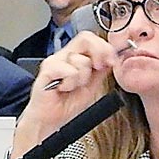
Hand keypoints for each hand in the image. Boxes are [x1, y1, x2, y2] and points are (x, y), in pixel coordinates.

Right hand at [12, 32, 117, 158]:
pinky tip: (63, 88)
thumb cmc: (66, 104)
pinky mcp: (47, 70)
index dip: (105, 47)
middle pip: (85, 38)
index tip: (111, 61)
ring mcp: (54, 61)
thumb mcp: (92, 86)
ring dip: (82, 78)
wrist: (50, 120)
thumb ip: (100, 70)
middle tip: (98, 68)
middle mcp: (64, 56)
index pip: (91, 39)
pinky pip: (69, 71)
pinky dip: (70, 83)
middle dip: (99, 53)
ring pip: (80, 60)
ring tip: (72, 87)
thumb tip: (112, 58)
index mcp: (75, 57)